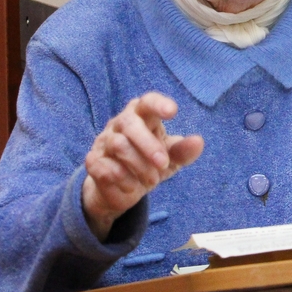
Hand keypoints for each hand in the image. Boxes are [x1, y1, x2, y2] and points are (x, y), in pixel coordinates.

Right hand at [81, 92, 203, 240]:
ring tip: (152, 181)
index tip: (173, 112)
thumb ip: (183, 151)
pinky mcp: (93, 161)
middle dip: (148, 145)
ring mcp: (104, 141)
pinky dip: (122, 178)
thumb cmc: (152, 164)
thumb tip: (198, 142)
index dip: (159, 104)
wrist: (124, 189)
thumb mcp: (171, 159)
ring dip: (139, 166)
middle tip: (163, 164)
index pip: (148, 102)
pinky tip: (131, 186)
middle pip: (130, 124)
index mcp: (142, 116)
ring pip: (119, 146)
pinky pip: (104, 166)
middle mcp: (121, 123)